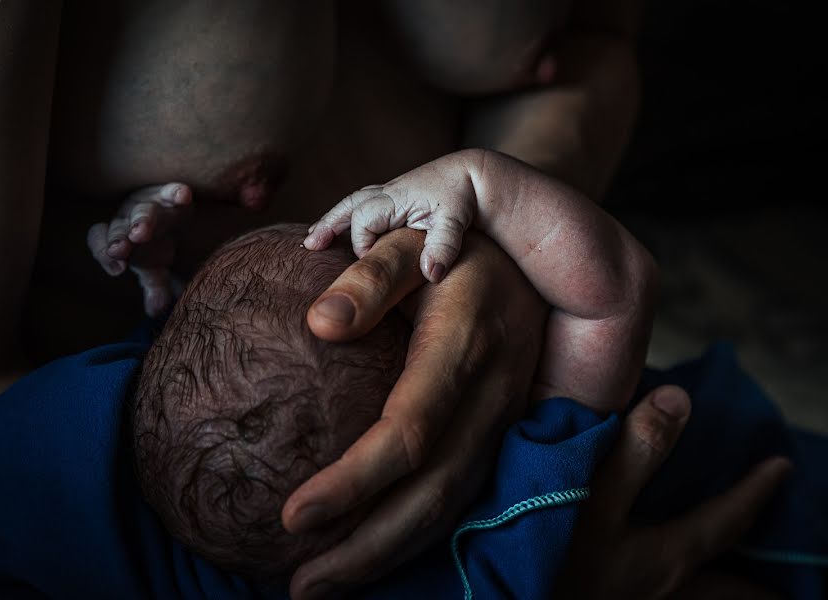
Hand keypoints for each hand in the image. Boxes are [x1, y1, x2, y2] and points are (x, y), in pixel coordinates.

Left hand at [86, 183, 191, 316]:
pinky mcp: (170, 195)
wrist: (174, 217)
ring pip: (143, 212)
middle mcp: (128, 219)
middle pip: (119, 228)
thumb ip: (155, 289)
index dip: (102, 252)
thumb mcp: (155, 270)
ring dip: (141, 221)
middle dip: (118, 239)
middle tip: (119, 251)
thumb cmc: (157, 246)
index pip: (99, 241)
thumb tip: (156, 311)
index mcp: (118, 238)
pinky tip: (183, 196)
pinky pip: (171, 191)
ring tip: (141, 233)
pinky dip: (175, 193)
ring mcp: (149, 205)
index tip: (116, 269)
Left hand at [282, 229, 547, 599]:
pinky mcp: (500, 432)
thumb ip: (372, 276)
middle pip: (431, 493)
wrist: (535, 262)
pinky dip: (415, 534)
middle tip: (298, 587)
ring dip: (388, 555)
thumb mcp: (415, 240)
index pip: (408, 434)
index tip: (292, 516)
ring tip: (321, 585)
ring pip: (451, 507)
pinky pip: (461, 496)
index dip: (353, 483)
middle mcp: (490, 396)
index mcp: (464, 349)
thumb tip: (318, 324)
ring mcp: (502, 420)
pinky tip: (372, 550)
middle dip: (365, 548)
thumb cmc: (455, 247)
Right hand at [303, 152, 479, 283]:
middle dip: (328, 225)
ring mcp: (389, 193)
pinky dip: (346, 216)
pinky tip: (338, 230)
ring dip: (332, 219)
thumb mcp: (455, 222)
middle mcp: (387, 193)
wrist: (474, 176)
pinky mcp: (395, 197)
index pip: (363, 223)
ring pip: (351, 203)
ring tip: (313, 238)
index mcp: (395, 199)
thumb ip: (443, 246)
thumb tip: (431, 274)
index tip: (371, 264)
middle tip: (309, 245)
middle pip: (347, 207)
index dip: (362, 245)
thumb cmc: (463, 197)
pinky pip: (362, 205)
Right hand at [553, 385, 792, 598]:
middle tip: (778, 575)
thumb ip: (636, 450)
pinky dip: (679, 586)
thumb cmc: (552, 558)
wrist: (505, 599)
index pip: (726, 519)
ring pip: (696, 596)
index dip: (756, 491)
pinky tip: (653, 573)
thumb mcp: (593, 498)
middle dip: (753, 579)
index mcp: (668, 556)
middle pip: (726, 585)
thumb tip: (680, 399)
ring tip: (725, 574)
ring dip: (716, 585)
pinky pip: (663, 596)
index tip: (783, 466)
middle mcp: (662, 587)